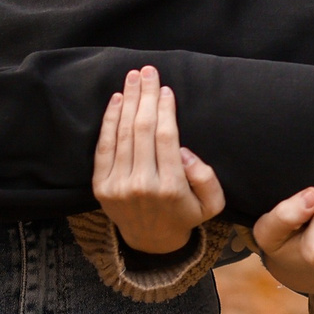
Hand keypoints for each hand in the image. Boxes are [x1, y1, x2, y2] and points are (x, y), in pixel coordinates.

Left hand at [92, 67, 225, 254]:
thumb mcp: (212, 205)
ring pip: (123, 133)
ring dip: (128, 101)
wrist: (151, 243)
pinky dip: (109, 120)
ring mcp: (118, 185)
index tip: (166, 88)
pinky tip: (117, 100)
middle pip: (142, 129)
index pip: (166, 137)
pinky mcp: (101, 186)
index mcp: (170, 187)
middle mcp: (141, 184)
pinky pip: (104, 147)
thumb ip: (206, 178)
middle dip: (146, 96)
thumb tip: (184, 151)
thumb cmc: (185, 215)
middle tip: (149, 71)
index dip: (165, 109)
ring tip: (134, 77)